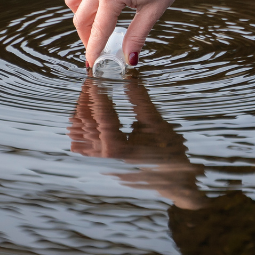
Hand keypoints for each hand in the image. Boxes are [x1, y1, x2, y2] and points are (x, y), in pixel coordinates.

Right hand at [65, 0, 212, 66]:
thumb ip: (137, 35)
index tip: (91, 66)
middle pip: (80, 18)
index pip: (98, 31)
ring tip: (96, 25)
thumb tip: (129, 59)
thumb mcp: (154, 10)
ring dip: (80, 15)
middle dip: (87, 37)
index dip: (93, 51)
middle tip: (99, 48)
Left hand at [66, 77, 206, 208]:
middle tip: (92, 82)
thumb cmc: (169, 152)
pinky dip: (82, 130)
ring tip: (90, 96)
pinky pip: (82, 146)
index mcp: (119, 150)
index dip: (98, 95)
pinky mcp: (102, 164)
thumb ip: (138, 98)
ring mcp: (102, 163)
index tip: (95, 79)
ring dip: (83, 114)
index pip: (103, 117)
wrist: (174, 179)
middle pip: (87, 125)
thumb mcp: (155, 121)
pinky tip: (88, 116)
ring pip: (80, 135)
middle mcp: (106, 159)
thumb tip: (129, 75)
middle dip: (88, 101)